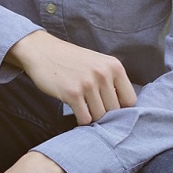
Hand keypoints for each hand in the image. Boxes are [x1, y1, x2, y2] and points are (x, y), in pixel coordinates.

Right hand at [7, 31, 136, 125]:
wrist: (42, 51)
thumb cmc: (70, 60)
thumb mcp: (97, 63)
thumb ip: (111, 81)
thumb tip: (123, 108)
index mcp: (114, 66)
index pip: (130, 100)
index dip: (122, 109)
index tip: (111, 109)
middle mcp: (103, 74)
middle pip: (114, 111)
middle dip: (105, 115)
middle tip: (93, 110)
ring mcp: (88, 84)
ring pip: (100, 116)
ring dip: (92, 117)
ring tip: (84, 109)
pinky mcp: (72, 93)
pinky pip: (85, 118)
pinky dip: (81, 120)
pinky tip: (76, 111)